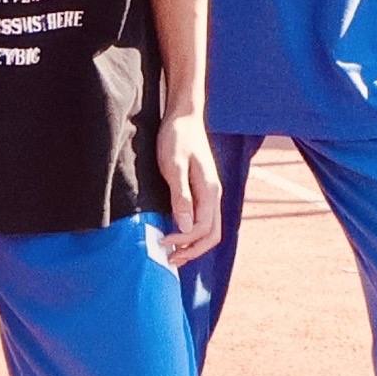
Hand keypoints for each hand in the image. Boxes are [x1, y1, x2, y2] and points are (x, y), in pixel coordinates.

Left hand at [149, 119, 225, 269]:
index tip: (163, 242)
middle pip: (212, 235)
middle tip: (169, 260)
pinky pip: (202, 218)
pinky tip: (175, 232)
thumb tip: (185, 227)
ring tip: (172, 253)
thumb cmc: (177, 137)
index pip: (203, 229)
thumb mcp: (174, 166)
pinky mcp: (202, 189)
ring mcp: (209, 192)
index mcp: (210, 191)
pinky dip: (191, 232)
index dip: (184, 241)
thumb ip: (181, 197)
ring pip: (209, 228)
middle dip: (192, 251)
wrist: (183, 115)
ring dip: (192, 244)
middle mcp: (214, 195)